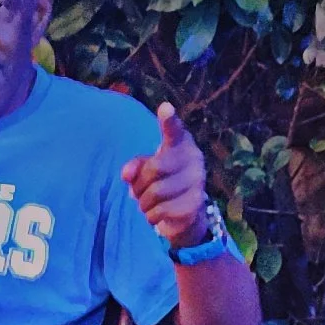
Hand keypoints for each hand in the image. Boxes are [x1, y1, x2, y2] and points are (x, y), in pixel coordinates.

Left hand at [121, 102, 207, 248]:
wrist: (186, 212)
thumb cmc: (161, 182)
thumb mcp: (145, 171)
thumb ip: (135, 167)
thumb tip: (126, 174)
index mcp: (180, 143)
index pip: (174, 130)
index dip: (168, 121)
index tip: (164, 108)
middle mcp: (194, 158)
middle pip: (154, 169)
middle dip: (139, 185)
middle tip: (138, 192)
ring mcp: (198, 181)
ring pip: (155, 193)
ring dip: (142, 203)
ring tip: (147, 204)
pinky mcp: (196, 204)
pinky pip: (161, 211)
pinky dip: (151, 216)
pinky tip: (155, 215)